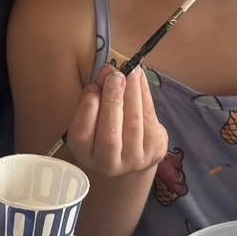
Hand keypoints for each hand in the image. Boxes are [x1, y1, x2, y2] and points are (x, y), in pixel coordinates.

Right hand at [63, 66, 167, 180]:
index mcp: (84, 154)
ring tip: (131, 71)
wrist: (131, 156)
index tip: (93, 86)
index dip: (87, 109)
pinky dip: (145, 95)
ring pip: (134, 124)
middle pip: (110, 134)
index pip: (82, 134)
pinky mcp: (154, 151)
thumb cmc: (105, 130)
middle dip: (113, 101)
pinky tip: (140, 79)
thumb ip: (94, 100)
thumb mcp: (92, 119)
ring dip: (133, 93)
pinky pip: (150, 118)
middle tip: (115, 75)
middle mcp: (108, 164)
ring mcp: (134, 160)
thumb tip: (106, 72)